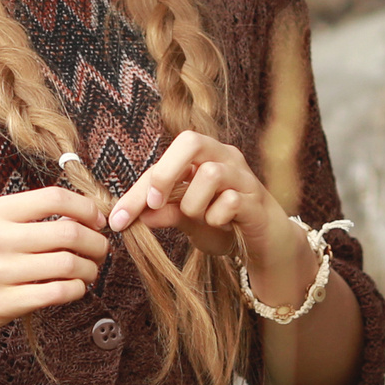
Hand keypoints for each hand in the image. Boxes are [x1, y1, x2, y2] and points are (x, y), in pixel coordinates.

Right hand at [0, 187, 107, 382]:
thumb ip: (24, 216)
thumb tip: (81, 213)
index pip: (54, 198)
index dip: (87, 208)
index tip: (99, 220)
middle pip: (69, 232)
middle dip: (97, 243)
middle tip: (101, 250)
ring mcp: (0, 273)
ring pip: (69, 264)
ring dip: (91, 269)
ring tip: (89, 272)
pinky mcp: (4, 304)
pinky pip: (57, 293)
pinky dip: (76, 291)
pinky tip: (73, 290)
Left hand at [108, 131, 313, 304]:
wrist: (267, 243)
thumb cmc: (225, 224)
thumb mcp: (188, 220)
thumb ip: (164, 213)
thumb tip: (134, 217)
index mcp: (202, 156)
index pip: (162, 163)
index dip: (135, 191)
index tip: (117, 220)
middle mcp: (224, 157)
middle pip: (190, 141)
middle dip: (165, 174)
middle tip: (155, 203)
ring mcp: (243, 175)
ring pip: (210, 174)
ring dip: (195, 205)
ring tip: (201, 219)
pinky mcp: (257, 198)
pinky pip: (230, 202)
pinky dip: (217, 218)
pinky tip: (222, 225)